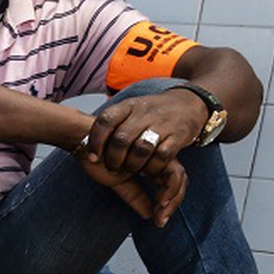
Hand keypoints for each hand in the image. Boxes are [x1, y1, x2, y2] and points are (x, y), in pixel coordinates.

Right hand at [76, 145, 187, 228]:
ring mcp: (157, 155)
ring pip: (179, 177)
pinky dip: (169, 189)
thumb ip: (134, 196)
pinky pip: (173, 172)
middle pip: (179, 180)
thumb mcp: (117, 183)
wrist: (87, 141)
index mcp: (150, 166)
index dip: (169, 204)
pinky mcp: (157, 153)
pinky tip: (160, 202)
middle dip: (174, 203)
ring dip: (173, 199)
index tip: (158, 221)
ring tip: (160, 213)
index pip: (169, 184)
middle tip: (161, 221)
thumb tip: (150, 215)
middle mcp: (156, 160)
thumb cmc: (99, 158)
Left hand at [82, 91, 209, 180]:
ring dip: (132, 165)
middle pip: (121, 139)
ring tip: (130, 170)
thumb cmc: (152, 113)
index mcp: (128, 106)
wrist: (190, 103)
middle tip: (113, 168)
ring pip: (141, 150)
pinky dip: (152, 168)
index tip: (92, 158)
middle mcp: (144, 113)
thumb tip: (84, 142)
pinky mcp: (178, 136)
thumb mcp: (130, 110)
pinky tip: (148, 170)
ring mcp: (162, 124)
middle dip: (113, 159)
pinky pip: (162, 156)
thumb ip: (111, 124)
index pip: (105, 121)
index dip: (95, 141)